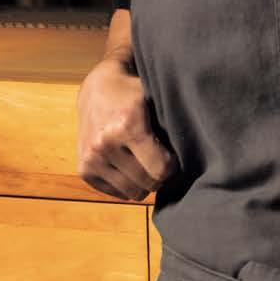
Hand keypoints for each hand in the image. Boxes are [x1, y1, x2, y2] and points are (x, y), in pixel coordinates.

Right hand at [76, 55, 176, 200]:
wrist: (99, 87)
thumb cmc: (135, 94)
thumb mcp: (156, 100)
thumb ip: (169, 128)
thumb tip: (195, 158)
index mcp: (128, 125)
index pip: (160, 168)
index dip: (173, 166)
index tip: (174, 157)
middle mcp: (105, 143)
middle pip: (147, 183)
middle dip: (159, 176)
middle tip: (162, 163)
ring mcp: (91, 158)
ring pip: (131, 192)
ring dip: (143, 183)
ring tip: (147, 165)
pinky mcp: (83, 169)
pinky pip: (114, 193)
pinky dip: (126, 185)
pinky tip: (131, 168)